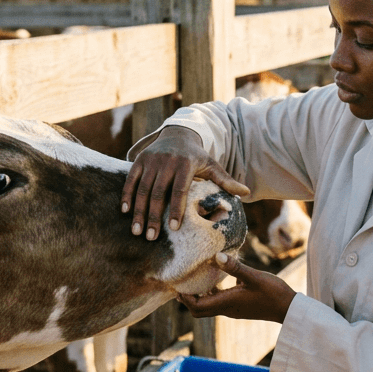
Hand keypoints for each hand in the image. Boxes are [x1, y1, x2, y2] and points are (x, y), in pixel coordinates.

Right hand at [122, 126, 249, 239]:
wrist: (178, 133)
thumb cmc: (197, 157)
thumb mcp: (212, 166)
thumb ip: (226, 181)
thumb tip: (247, 193)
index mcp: (186, 165)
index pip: (180, 191)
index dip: (177, 210)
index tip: (174, 229)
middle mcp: (167, 162)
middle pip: (159, 193)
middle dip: (154, 217)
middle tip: (151, 238)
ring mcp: (151, 161)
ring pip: (143, 189)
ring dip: (139, 211)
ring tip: (137, 231)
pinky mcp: (139, 160)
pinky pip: (131, 179)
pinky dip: (127, 195)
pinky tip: (125, 211)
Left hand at [177, 252, 295, 323]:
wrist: (288, 309)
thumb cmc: (273, 293)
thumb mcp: (254, 276)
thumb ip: (234, 267)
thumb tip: (215, 256)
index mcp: (226, 303)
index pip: (196, 306)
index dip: (184, 297)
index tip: (177, 284)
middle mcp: (227, 310)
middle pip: (199, 310)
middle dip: (187, 298)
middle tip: (182, 282)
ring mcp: (233, 310)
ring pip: (208, 307)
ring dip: (199, 295)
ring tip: (195, 278)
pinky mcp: (239, 308)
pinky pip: (219, 303)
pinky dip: (212, 293)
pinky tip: (217, 280)